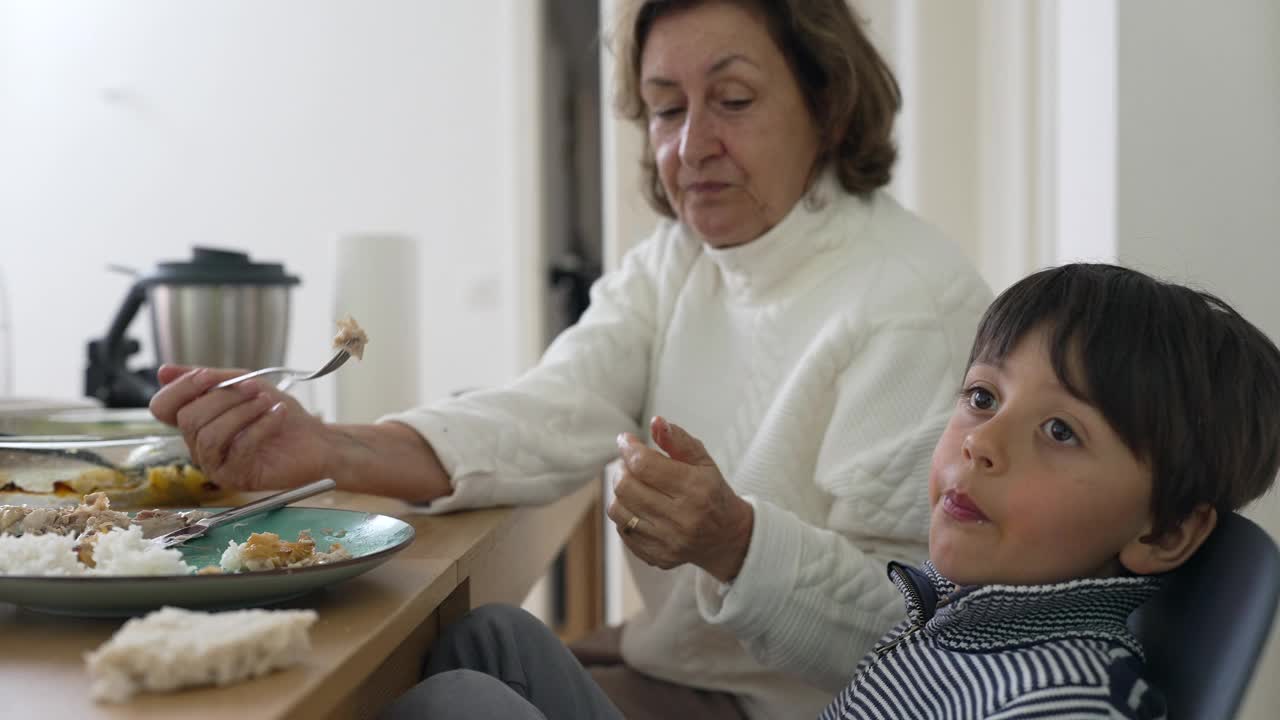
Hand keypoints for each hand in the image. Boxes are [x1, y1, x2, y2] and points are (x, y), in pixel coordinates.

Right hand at [149, 365, 332, 491]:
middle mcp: (199, 445)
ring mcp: (215, 464)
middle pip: (189, 419)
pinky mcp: (236, 477)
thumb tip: (163, 371)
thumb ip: (210, 379)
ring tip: (267, 401)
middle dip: (223, 398)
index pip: (162, 408)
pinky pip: (239, 448)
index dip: (181, 388)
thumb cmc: (278, 413)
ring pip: (210, 435)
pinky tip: (277, 414)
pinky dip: (261, 425)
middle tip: (254, 388)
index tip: (209, 376)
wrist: (315, 440)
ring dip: (242, 412)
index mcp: (196, 422)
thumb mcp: (245, 385)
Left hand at [607, 416, 753, 582]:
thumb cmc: (712, 493)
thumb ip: (678, 440)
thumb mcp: (703, 461)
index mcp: (695, 490)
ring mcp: (667, 541)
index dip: (628, 448)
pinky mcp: (657, 556)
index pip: (645, 465)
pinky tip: (637, 505)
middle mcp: (681, 518)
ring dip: (619, 491)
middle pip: (626, 487)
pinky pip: (623, 531)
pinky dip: (625, 513)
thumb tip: (656, 422)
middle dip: (622, 468)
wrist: (726, 537)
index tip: (625, 440)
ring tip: (632, 483)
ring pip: (618, 510)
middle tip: (629, 462)